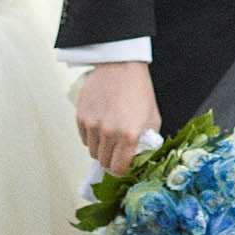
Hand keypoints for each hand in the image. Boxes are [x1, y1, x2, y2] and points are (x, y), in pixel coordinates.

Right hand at [76, 61, 161, 175]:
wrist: (121, 66)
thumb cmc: (139, 90)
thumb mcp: (153, 118)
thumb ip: (147, 142)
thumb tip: (138, 159)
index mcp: (128, 135)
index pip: (118, 169)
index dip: (121, 169)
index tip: (123, 164)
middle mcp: (108, 132)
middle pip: (104, 162)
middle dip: (111, 159)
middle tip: (117, 148)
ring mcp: (93, 125)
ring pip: (92, 152)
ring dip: (101, 148)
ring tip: (110, 134)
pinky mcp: (81, 117)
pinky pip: (84, 138)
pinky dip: (91, 137)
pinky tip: (101, 124)